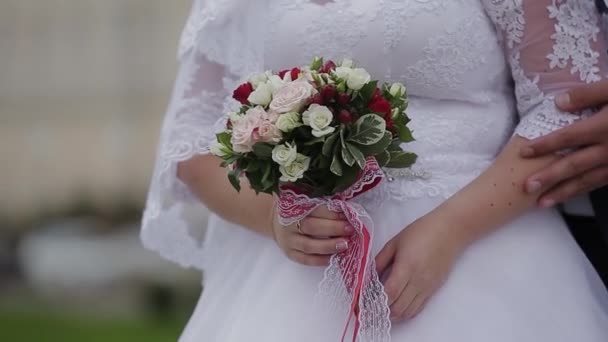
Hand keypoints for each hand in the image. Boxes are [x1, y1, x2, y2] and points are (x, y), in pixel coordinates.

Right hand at [271, 205, 353, 266]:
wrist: (276, 223)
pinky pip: (306, 260)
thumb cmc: (296, 211)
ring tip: (345, 245)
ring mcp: (289, 241)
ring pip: (309, 245)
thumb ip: (321, 205)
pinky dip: (321, 260)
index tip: (348, 214)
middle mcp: (288, 224)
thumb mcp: (303, 203)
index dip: (331, 213)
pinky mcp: (290, 254)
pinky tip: (334, 258)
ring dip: (328, 246)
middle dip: (333, 228)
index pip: (314, 209)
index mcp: (293, 207)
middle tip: (350, 229)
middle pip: (311, 227)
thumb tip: (345, 211)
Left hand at [375, 215, 463, 320]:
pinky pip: (417, 308)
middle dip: (381, 310)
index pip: (390, 292)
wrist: (449, 232)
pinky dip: (405, 312)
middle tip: (369, 306)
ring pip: (408, 312)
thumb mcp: (394, 242)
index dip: (374, 300)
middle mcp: (418, 281)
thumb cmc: (420, 232)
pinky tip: (396, 306)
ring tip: (381, 308)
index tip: (362, 300)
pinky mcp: (433, 290)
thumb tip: (368, 277)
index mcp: (406, 266)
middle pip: (398, 307)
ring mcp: (427, 287)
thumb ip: (380, 260)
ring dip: (393, 314)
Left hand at [520, 81, 607, 205]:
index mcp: (604, 127)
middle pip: (574, 165)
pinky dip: (584, 190)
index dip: (544, 145)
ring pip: (588, 181)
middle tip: (525, 188)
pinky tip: (569, 195)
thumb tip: (557, 103)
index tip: (523, 152)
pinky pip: (602, 182)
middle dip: (549, 177)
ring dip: (564, 192)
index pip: (568, 137)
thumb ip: (587, 94)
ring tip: (542, 203)